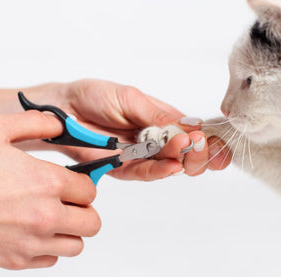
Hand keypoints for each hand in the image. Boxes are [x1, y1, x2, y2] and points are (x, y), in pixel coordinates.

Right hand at [0, 111, 99, 268]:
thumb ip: (36, 123)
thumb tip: (60, 124)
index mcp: (47, 183)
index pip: (90, 190)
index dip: (82, 183)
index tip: (71, 182)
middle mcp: (45, 215)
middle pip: (92, 222)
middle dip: (83, 209)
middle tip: (67, 201)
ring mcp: (31, 242)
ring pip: (77, 245)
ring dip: (70, 231)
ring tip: (52, 218)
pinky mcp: (16, 261)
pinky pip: (52, 260)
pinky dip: (49, 248)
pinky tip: (32, 232)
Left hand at [26, 79, 202, 180]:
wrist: (64, 109)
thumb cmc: (96, 97)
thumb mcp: (133, 99)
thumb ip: (160, 116)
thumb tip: (194, 125)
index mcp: (164, 121)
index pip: (194, 134)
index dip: (209, 140)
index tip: (216, 140)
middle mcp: (157, 141)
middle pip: (189, 155)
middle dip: (201, 154)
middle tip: (202, 146)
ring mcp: (142, 157)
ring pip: (172, 166)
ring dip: (184, 160)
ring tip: (189, 149)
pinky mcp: (125, 169)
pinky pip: (147, 174)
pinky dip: (161, 171)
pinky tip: (173, 165)